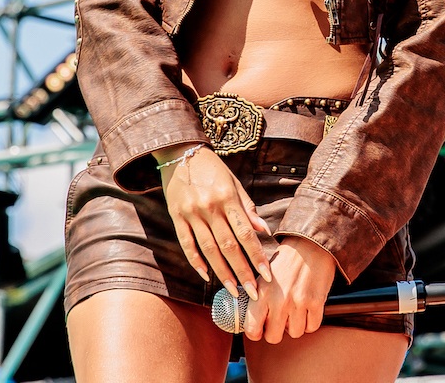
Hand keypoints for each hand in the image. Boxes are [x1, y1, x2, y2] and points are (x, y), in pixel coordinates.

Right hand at [159, 145, 271, 300]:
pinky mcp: (176, 217)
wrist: (179, 152)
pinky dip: (196, 262)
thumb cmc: (212, 169)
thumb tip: (264, 231)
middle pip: (228, 245)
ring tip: (233, 290)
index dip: (257, 256)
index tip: (268, 275)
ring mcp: (191, 213)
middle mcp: (209, 207)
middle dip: (242, 271)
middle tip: (253, 293)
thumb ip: (248, 207)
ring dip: (222, 272)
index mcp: (227, 197)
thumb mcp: (234, 183)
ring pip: (208, 249)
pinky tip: (206, 276)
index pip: (245, 233)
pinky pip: (187, 244)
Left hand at [243, 236, 337, 341]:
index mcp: (261, 293)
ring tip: (293, 311)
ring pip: (294, 333)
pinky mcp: (316, 302)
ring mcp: (298, 303)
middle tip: (278, 320)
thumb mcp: (263, 277)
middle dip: (275, 331)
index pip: (252, 329)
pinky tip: (306, 310)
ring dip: (294, 326)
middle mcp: (278, 300)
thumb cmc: (284, 261)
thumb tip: (250, 321)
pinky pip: (311, 327)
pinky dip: (309, 322)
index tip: (260, 329)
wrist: (309, 245)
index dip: (256, 333)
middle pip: (273, 337)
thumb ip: (257, 298)